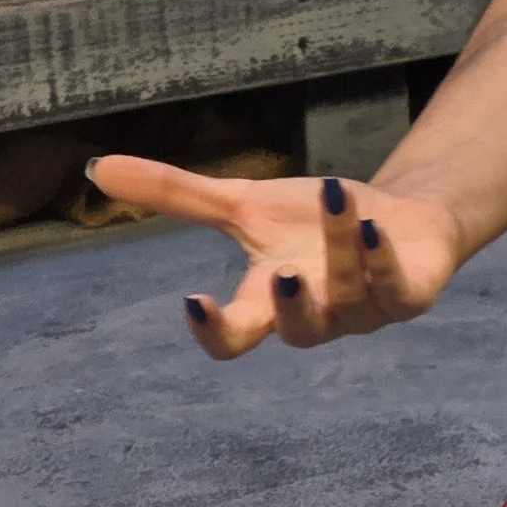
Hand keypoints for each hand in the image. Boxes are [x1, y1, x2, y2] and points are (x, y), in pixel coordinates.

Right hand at [86, 156, 463, 359]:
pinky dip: (382, 257)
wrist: (398, 219)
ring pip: (351, 295)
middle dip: (290, 309)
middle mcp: (316, 316)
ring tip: (336, 201)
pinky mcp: (409, 297)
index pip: (234, 339)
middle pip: (298, 333)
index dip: (214, 331)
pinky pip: (397, 288)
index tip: (193, 300)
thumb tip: (97, 168)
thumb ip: (178, 196)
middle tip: (281, 277)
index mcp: (268, 303)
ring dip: (341, 249)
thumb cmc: (313, 222)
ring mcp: (365, 311)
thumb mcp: (244, 206)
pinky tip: (371, 225)